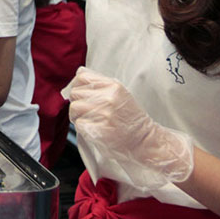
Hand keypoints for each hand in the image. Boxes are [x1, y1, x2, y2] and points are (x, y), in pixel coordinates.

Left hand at [63, 67, 194, 189]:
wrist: (145, 142)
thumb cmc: (130, 119)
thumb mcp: (120, 95)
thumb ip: (100, 85)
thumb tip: (77, 76)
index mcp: (114, 86)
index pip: (82, 77)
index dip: (77, 85)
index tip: (80, 94)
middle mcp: (109, 97)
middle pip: (75, 93)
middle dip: (77, 102)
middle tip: (86, 111)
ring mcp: (104, 114)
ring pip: (74, 107)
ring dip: (76, 116)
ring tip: (89, 121)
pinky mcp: (99, 129)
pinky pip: (78, 124)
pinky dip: (82, 128)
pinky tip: (94, 129)